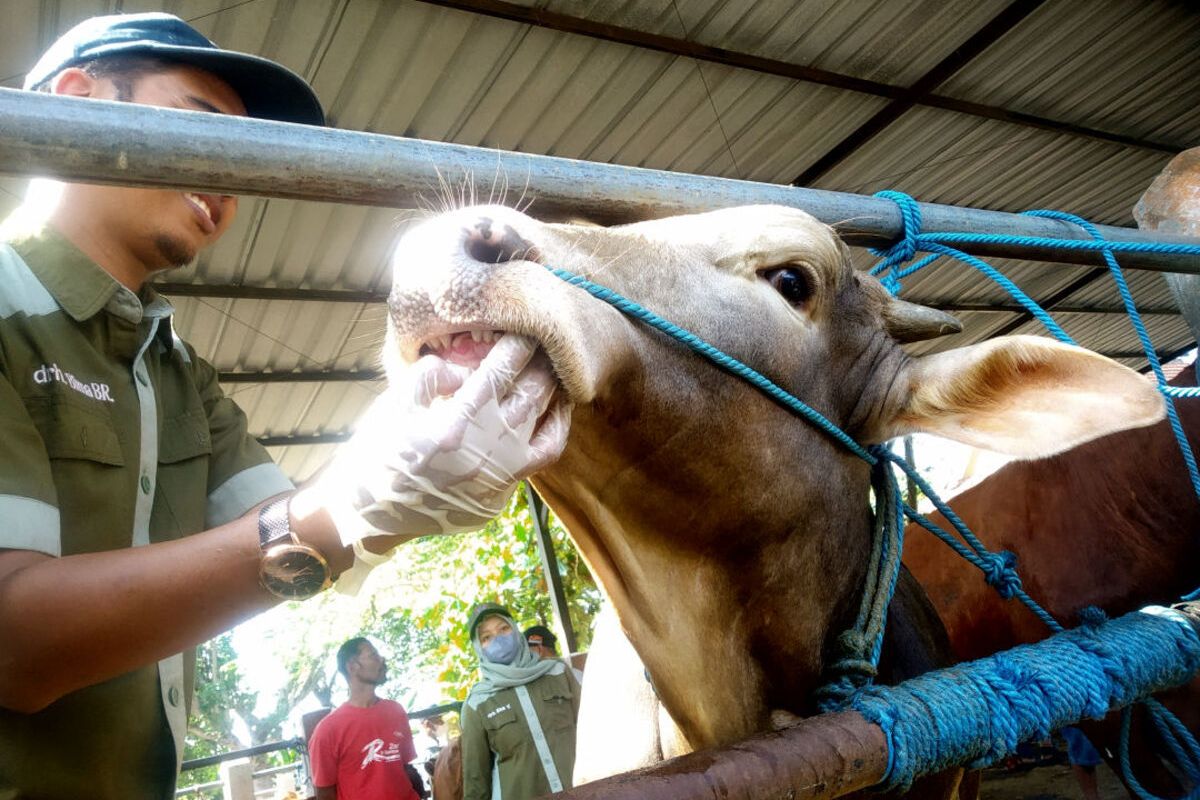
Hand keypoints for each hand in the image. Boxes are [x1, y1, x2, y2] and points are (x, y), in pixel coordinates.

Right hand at [303, 334, 570, 567]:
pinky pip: (542, 459)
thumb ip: (433, 374)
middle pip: (530, 395)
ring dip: (554, 393)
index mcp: (454, 424)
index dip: (517, 346)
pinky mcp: (501, 496)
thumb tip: (469, 368)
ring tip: (556, 372)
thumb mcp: (394, 403)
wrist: (370, 514)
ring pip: (545, 425)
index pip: (499, 373)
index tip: (525, 330)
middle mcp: (483, 451)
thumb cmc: (377, 452)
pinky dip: (554, 431)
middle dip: (542, 364)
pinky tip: (555, 412)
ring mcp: (497, 477)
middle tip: (548, 344)